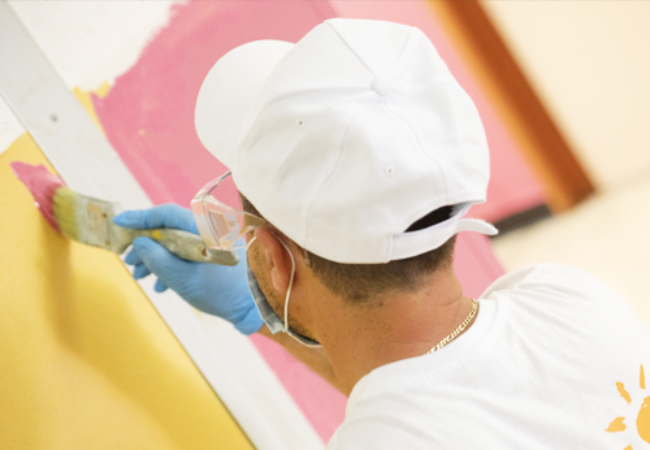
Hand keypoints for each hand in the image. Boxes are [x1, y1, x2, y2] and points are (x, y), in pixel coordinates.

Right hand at [113, 203, 262, 334]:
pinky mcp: (211, 258)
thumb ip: (158, 259)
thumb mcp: (182, 278)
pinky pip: (185, 255)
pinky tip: (160, 285)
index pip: (166, 214)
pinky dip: (170, 267)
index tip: (119, 222)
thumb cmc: (220, 292)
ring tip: (140, 275)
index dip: (140, 217)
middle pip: (168, 229)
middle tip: (127, 259)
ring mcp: (209, 244)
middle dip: (145, 244)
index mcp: (202, 229)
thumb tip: (139, 243)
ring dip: (155, 258)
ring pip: (175, 244)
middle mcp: (206, 231)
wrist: (251, 308)